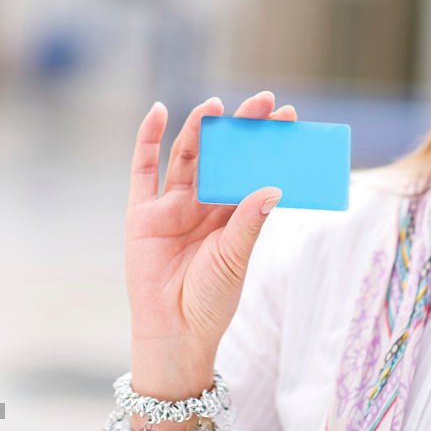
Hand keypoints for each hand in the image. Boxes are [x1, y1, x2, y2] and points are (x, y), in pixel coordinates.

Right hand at [124, 91, 296, 399]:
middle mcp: (203, 204)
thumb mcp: (236, 257)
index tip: (289, 116)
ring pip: (187, 156)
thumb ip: (250, 221)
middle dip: (242, 128)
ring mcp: (172, 206)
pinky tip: (159, 111)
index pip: (253, 168)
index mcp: (232, 213)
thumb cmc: (211, 299)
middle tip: (264, 100)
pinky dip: (148, 139)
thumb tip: (273, 186)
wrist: (174, 330)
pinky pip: (143, 169)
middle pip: (223, 156)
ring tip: (216, 105)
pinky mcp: (142, 212)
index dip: (268, 142)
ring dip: (200, 128)